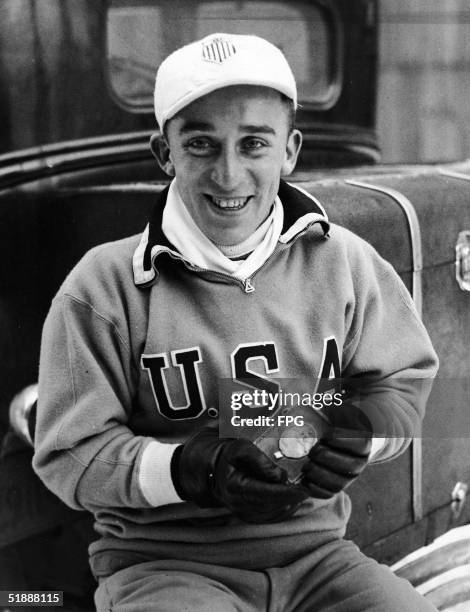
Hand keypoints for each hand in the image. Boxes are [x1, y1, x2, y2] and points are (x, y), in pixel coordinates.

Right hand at [171, 427, 307, 522]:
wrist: (210, 470)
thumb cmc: (226, 455)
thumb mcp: (240, 448)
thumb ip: (260, 460)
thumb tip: (280, 476)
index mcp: (237, 488)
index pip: (268, 494)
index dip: (289, 494)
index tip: (305, 490)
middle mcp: (240, 505)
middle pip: (275, 505)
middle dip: (292, 497)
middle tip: (306, 485)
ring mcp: (245, 513)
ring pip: (276, 513)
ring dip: (290, 503)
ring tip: (299, 489)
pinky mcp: (250, 516)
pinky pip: (272, 516)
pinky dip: (284, 507)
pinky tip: (291, 497)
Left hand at [300, 405, 371, 498]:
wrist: (348, 435)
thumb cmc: (340, 419)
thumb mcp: (343, 409)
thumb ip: (340, 402)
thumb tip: (329, 380)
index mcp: (365, 441)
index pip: (360, 443)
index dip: (342, 440)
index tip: (327, 434)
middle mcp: (361, 461)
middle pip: (349, 466)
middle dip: (327, 458)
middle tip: (312, 451)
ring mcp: (350, 475)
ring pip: (339, 482)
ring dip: (320, 475)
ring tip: (306, 466)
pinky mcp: (338, 484)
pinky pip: (330, 493)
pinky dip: (316, 490)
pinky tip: (305, 480)